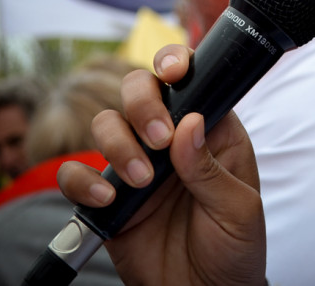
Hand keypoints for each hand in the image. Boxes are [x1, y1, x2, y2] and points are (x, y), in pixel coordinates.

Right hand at [57, 45, 266, 285]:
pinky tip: (110, 200)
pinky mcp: (108, 200)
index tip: (172, 72)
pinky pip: (76, 175)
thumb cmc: (235, 249)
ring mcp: (136, 167)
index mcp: (211, 132)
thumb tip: (189, 124)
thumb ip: (211, 169)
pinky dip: (83, 181)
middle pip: (139, 90)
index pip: (191, 81)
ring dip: (117, 143)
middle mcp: (170, 141)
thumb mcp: (238, 209)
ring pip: (106, 124)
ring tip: (141, 181)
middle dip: (141, 101)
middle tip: (158, 138)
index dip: (175, 65)